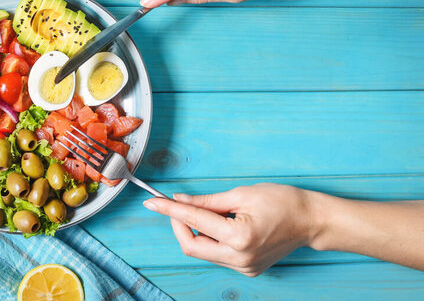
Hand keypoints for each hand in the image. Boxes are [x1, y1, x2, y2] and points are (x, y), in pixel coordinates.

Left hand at [143, 183, 318, 275]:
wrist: (311, 221)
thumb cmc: (283, 202)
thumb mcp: (242, 194)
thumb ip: (207, 201)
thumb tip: (180, 200)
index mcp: (239, 237)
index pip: (194, 223)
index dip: (170, 211)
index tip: (152, 202)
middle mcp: (239, 258)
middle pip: (192, 247)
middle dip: (179, 225)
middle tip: (176, 205)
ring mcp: (243, 267)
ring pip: (203, 252)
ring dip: (194, 232)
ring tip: (204, 211)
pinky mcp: (247, 269)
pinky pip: (217, 255)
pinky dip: (209, 239)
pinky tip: (218, 225)